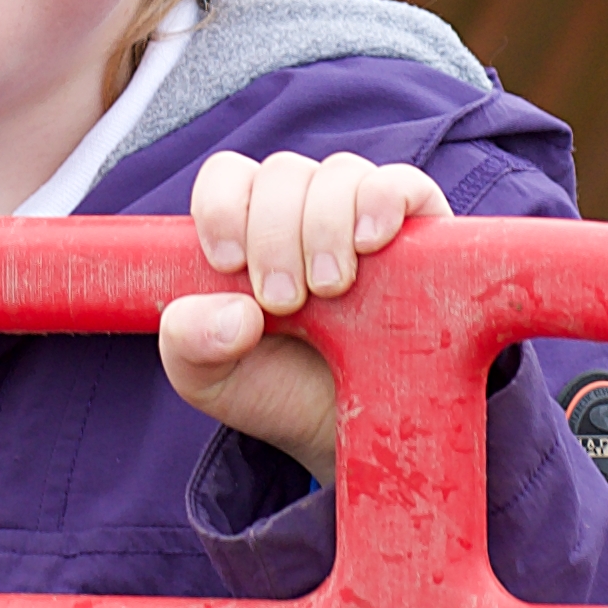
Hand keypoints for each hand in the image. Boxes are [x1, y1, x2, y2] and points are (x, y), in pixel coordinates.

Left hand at [157, 149, 448, 484]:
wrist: (350, 434)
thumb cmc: (276, 392)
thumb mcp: (207, 378)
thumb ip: (186, 342)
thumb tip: (235, 314)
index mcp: (245, 229)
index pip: (227, 176)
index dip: (222, 207)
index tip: (229, 264)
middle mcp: (302, 210)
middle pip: (282, 173)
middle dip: (275, 235)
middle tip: (284, 302)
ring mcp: (361, 214)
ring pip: (338, 173)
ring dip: (324, 226)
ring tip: (331, 289)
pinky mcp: (420, 227)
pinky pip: (402, 182)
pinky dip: (382, 201)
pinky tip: (371, 243)